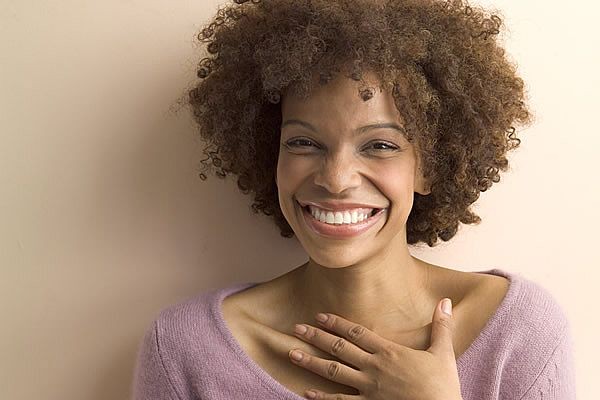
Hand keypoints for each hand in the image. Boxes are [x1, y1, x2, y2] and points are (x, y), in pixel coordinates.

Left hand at [288, 298, 462, 399]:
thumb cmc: (443, 387)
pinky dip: (322, 398)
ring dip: (312, 362)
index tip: (320, 316)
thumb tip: (445, 301)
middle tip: (296, 329)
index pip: (357, 333)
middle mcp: (374, 368)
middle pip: (339, 348)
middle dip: (316, 337)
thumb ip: (441, 326)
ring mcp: (369, 388)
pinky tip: (306, 393)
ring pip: (334, 372)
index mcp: (389, 352)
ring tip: (292, 354)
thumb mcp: (444, 353)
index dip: (336, 323)